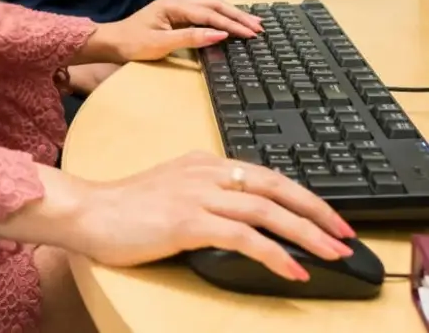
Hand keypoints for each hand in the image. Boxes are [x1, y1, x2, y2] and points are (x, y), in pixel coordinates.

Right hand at [63, 152, 355, 280]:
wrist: (88, 211)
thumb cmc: (125, 208)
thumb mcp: (172, 191)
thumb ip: (206, 195)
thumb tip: (245, 218)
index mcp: (201, 162)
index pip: (264, 173)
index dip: (302, 195)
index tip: (327, 217)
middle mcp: (203, 172)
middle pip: (273, 185)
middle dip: (316, 209)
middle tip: (345, 233)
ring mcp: (195, 194)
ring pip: (264, 208)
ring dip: (305, 233)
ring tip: (332, 254)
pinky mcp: (186, 221)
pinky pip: (241, 235)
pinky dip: (273, 253)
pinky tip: (291, 270)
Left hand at [81, 0, 261, 64]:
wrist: (111, 42)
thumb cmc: (133, 44)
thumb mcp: (162, 44)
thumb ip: (192, 37)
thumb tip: (220, 33)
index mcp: (173, 5)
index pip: (209, 14)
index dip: (231, 23)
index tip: (251, 33)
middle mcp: (176, 1)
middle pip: (213, 5)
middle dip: (237, 15)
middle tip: (258, 27)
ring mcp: (176, 6)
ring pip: (209, 6)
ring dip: (230, 14)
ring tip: (251, 23)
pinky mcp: (175, 14)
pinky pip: (203, 11)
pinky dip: (219, 16)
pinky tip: (230, 22)